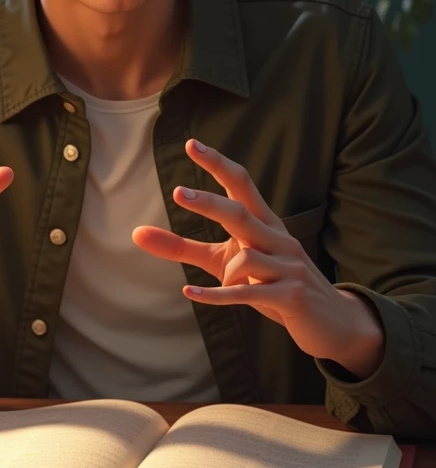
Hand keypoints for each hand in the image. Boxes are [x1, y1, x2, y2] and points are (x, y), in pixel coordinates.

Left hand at [131, 139, 367, 362]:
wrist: (331, 323)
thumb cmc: (272, 284)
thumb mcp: (224, 262)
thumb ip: (181, 247)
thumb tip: (136, 233)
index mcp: (265, 223)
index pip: (241, 184)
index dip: (217, 164)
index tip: (191, 145)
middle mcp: (279, 238)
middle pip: (240, 213)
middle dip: (210, 203)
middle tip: (179, 192)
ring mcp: (289, 266)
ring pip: (245, 257)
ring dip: (225, 274)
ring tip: (222, 286)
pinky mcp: (291, 296)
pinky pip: (247, 292)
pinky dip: (217, 294)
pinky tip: (191, 293)